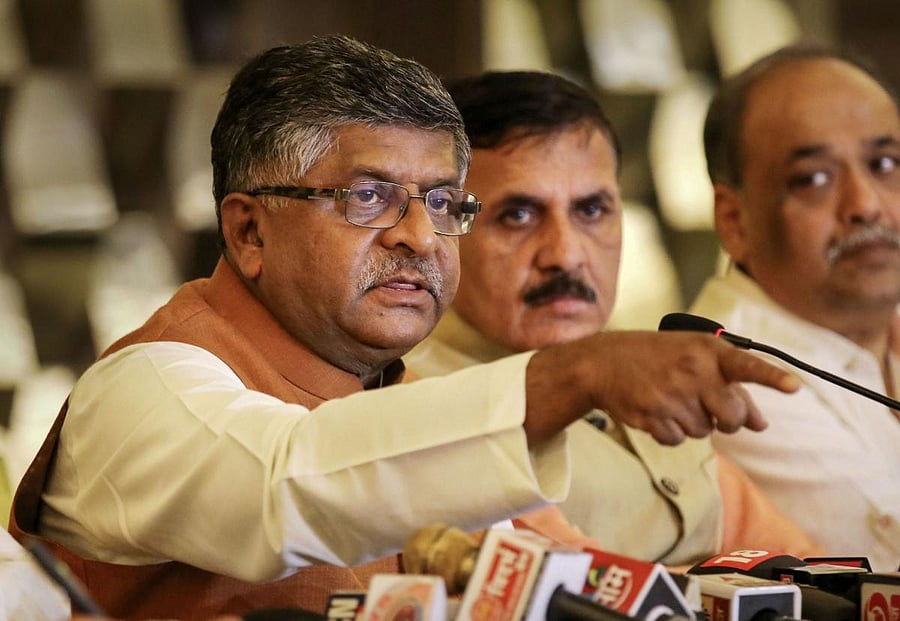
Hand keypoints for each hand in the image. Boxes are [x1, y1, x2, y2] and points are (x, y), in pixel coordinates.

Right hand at [525, 330, 799, 445]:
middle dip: (727, 420)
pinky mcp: (653, 416)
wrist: (603, 363)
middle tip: (708, 406)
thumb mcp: (695, 358)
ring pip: (704, 431)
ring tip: (671, 398)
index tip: (795, 386)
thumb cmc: (657, 357)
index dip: (772, 377)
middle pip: (733, 417)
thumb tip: (762, 425)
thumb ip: (731, 387)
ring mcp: (672, 395)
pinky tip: (657, 411)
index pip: (746, 365)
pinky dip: (670, 432)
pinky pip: (678, 441)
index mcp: (707, 351)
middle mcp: (693, 371)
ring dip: (692, 422)